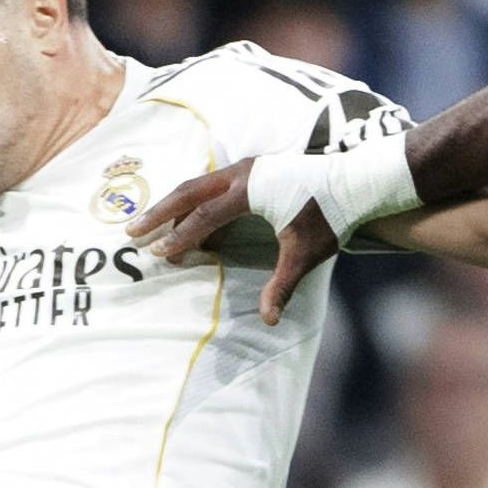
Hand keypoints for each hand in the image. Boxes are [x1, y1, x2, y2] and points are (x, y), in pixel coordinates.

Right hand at [126, 160, 338, 325]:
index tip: (158, 254)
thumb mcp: (304, 253)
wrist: (355, 182)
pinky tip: (187, 217)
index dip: (179, 237)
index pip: (204, 216)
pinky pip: (213, 184)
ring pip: (198, 185)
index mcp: (249, 190)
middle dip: (159, 213)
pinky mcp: (254, 169)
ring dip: (173, 204)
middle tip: (132, 232)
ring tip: (149, 224)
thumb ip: (281, 285)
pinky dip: (194, 200)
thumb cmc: (329, 216)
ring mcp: (247, 167)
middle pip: (189, 192)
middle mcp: (242, 173)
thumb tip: (270, 320)